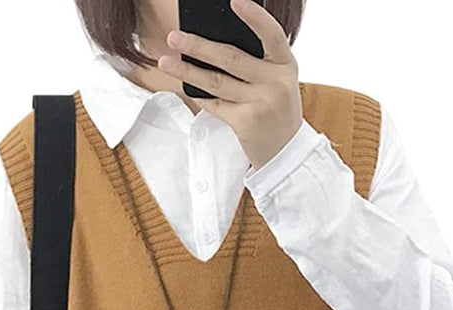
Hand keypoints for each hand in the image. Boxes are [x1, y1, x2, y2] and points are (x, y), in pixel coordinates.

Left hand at [159, 0, 302, 170]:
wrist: (286, 151)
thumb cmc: (277, 108)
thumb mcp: (277, 79)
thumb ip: (258, 61)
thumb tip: (213, 40)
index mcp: (286, 64)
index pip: (271, 33)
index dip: (254, 16)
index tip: (234, 0)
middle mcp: (276, 82)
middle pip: (231, 58)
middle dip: (199, 46)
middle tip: (174, 36)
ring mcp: (261, 103)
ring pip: (216, 82)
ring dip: (187, 70)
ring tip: (165, 61)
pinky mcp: (246, 123)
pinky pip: (215, 104)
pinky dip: (199, 95)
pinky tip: (185, 85)